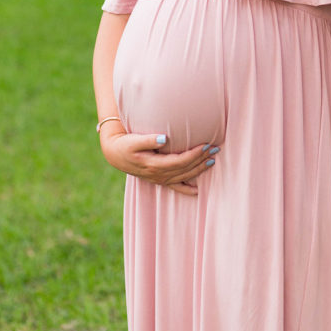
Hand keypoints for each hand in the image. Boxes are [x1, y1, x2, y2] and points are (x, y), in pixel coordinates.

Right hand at [100, 127, 219, 196]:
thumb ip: (149, 140)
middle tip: (216, 149)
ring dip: (199, 169)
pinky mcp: (158, 179)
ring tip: (213, 160)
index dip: (194, 154)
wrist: (114, 154)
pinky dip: (186, 189)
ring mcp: (159, 179)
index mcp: (154, 165)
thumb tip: (165, 138)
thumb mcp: (134, 140)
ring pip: (183, 176)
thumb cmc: (125, 144)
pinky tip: (197, 192)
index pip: (180, 161)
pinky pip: (174, 187)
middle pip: (185, 169)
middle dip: (201, 159)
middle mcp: (158, 174)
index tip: (206, 145)